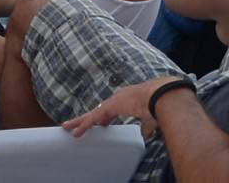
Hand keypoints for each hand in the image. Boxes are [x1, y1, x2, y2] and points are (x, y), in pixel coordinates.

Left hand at [62, 76, 178, 136]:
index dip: (106, 117)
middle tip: (77, 125)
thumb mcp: (151, 117)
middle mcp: (118, 98)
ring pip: (92, 114)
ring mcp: (113, 102)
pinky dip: (84, 125)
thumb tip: (145, 135)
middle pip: (99, 111)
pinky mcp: (110, 107)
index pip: (112, 109)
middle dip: (89, 119)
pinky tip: (76, 132)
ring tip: (68, 127)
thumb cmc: (160, 105)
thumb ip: (146, 126)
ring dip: (80, 122)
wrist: (160, 94)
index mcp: (128, 100)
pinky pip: (93, 118)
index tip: (102, 124)